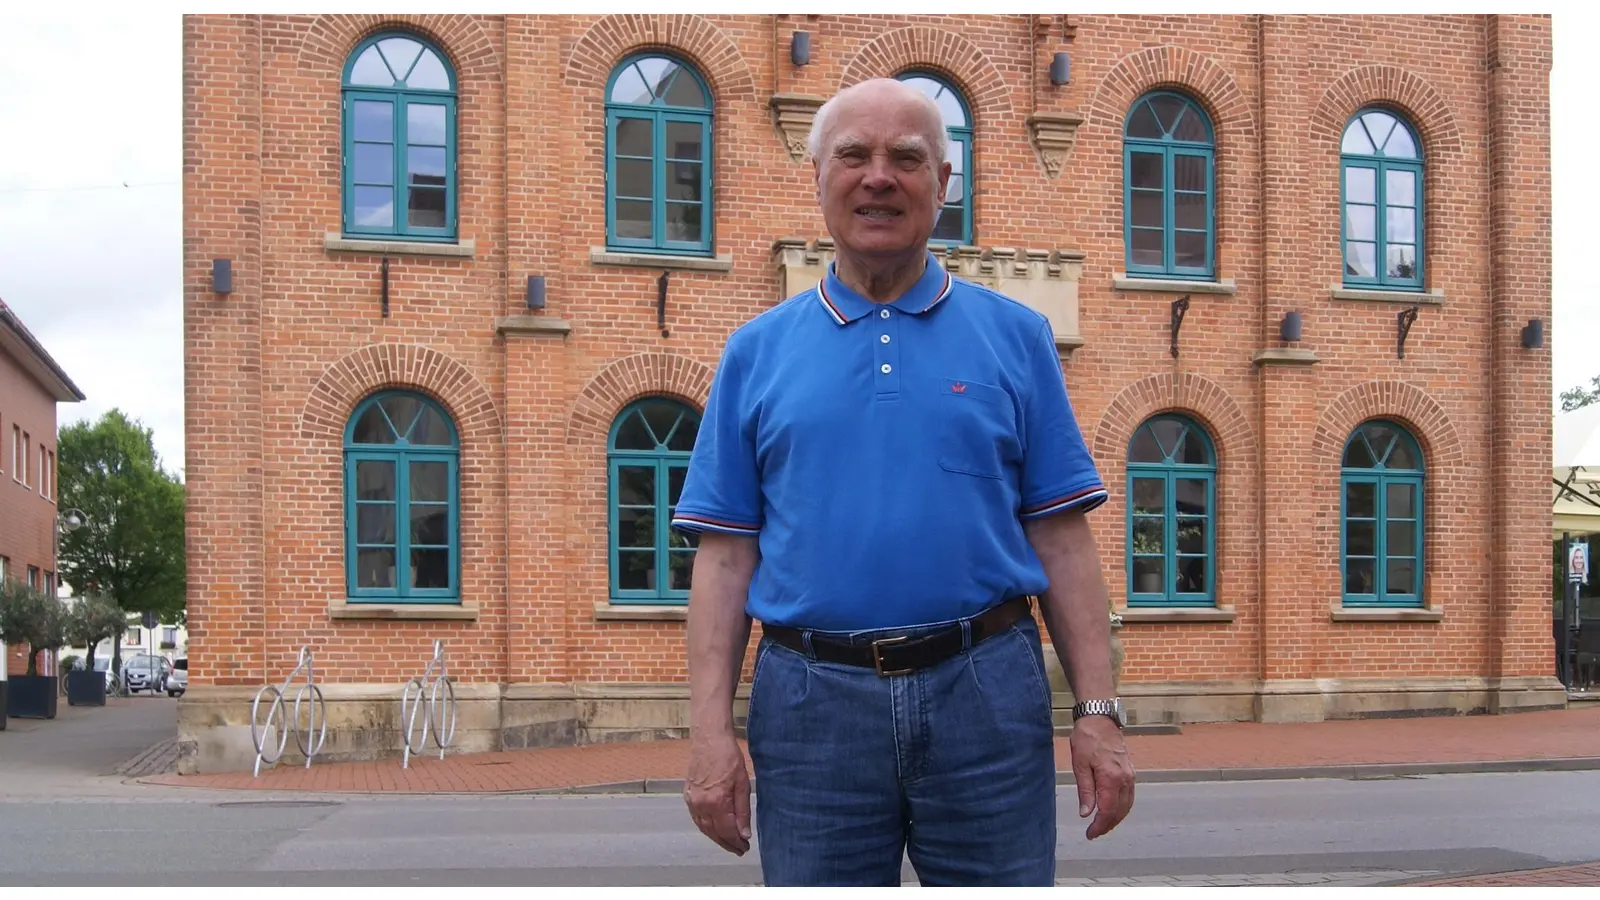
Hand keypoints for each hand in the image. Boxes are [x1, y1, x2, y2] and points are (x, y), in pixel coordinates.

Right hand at [684, 732, 751, 854]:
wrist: (709, 739)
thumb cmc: (728, 757)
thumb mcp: (743, 783)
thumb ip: (743, 811)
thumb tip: (744, 833)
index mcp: (717, 802)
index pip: (727, 831)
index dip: (736, 842)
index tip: (745, 848)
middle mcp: (701, 805)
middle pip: (714, 833)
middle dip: (727, 843)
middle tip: (739, 849)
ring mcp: (692, 801)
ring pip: (704, 828)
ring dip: (716, 838)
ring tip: (728, 842)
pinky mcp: (688, 795)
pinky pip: (696, 819)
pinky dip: (706, 828)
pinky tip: (714, 829)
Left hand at [1069, 714, 1134, 839]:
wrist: (1100, 718)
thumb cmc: (1087, 738)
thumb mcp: (1080, 764)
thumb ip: (1085, 790)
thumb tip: (1086, 813)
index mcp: (1111, 778)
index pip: (1107, 810)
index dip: (1099, 825)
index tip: (1090, 834)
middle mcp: (1125, 779)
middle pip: (1120, 811)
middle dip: (1108, 825)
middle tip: (1094, 833)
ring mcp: (1130, 775)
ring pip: (1127, 805)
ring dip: (1116, 818)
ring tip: (1102, 825)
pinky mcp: (1130, 771)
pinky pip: (1129, 795)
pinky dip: (1122, 807)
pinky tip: (1112, 810)